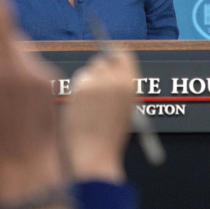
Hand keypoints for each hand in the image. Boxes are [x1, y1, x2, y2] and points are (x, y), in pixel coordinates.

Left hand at [63, 50, 138, 182]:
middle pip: (104, 59)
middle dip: (98, 67)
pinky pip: (79, 80)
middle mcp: (115, 80)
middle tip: (94, 81)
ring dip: (88, 81)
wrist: (94, 152)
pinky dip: (78, 91)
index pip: (122, 55)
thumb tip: (106, 68)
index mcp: (131, 85)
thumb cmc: (109, 136)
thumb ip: (118, 86)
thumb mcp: (124, 108)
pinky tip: (81, 109)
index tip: (108, 58)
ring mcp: (98, 83)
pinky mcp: (81, 88)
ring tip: (90, 106)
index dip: (114, 55)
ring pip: (89, 70)